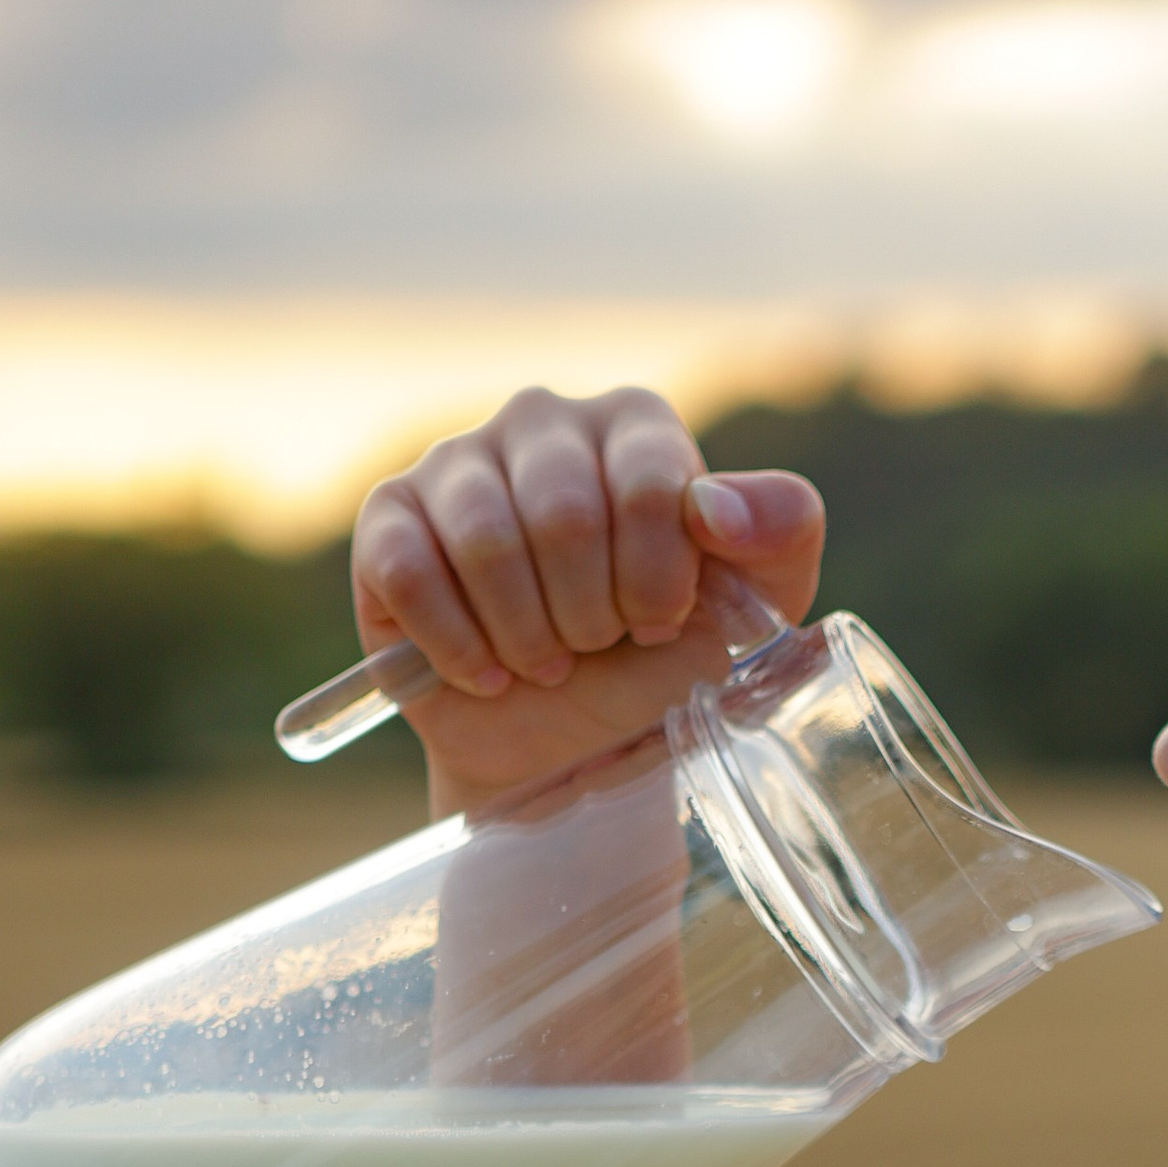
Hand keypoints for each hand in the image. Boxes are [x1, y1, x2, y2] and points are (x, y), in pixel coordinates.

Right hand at [353, 387, 825, 811]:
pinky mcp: (388, 518)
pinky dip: (456, 646)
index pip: (649, 483)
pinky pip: (408, 570)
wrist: (572, 744)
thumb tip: (714, 508)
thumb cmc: (662, 664)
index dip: (655, 579)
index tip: (659, 624)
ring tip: (545, 665)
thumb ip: (779, 533)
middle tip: (597, 648)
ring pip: (485, 540)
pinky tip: (486, 675)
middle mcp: (542, 423)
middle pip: (563, 513)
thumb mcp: (753, 607)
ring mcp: (456, 462)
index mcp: (634, 426)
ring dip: (526, 636)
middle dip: (590, 615)